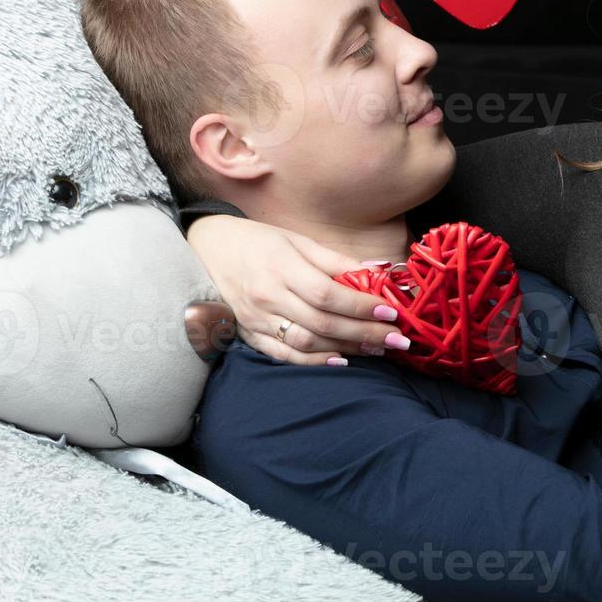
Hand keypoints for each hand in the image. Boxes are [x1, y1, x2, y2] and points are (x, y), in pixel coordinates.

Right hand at [186, 214, 407, 364]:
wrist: (204, 249)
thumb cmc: (257, 241)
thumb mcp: (297, 240)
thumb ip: (336, 260)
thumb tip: (378, 269)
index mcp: (282, 267)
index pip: (329, 294)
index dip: (362, 306)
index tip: (391, 312)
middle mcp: (268, 296)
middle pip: (323, 323)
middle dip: (365, 333)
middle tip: (397, 339)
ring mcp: (256, 319)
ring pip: (307, 343)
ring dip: (346, 348)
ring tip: (377, 349)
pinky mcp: (248, 334)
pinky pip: (283, 355)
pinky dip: (313, 361)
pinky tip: (340, 360)